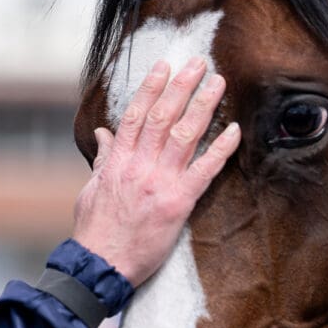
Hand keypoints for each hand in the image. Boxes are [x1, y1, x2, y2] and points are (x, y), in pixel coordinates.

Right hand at [72, 58, 240, 286]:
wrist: (100, 264)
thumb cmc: (95, 229)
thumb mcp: (92, 188)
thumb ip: (103, 158)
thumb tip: (105, 133)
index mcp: (118, 160)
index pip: (136, 114)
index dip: (151, 87)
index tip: (164, 66)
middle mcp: (139, 165)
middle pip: (163, 116)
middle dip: (182, 86)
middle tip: (198, 63)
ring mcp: (160, 183)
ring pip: (184, 135)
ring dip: (203, 106)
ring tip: (218, 83)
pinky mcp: (178, 203)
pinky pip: (204, 171)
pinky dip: (221, 150)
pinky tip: (235, 131)